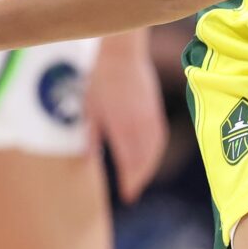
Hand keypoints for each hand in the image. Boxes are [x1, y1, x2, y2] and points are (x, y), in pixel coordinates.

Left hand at [88, 32, 166, 201]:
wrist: (121, 51)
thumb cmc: (98, 78)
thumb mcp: (88, 108)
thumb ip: (91, 136)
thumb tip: (89, 160)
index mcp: (122, 127)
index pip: (129, 163)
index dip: (130, 182)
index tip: (128, 196)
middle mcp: (140, 125)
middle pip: (145, 159)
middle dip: (139, 177)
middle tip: (133, 190)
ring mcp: (150, 116)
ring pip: (154, 148)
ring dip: (149, 165)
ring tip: (141, 176)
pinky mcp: (154, 108)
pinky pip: (159, 135)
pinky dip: (155, 150)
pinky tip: (149, 154)